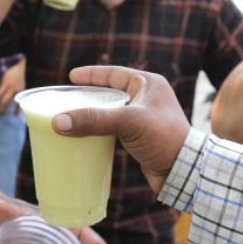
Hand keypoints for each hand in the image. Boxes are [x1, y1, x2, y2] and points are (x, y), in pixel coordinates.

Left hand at [0, 58, 24, 115]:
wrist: (21, 64)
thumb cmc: (9, 69)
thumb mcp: (0, 75)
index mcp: (5, 84)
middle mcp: (12, 88)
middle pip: (5, 101)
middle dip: (0, 109)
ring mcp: (20, 90)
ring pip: (14, 103)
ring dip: (9, 110)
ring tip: (4, 116)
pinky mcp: (24, 91)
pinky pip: (20, 101)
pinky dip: (18, 108)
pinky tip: (15, 114)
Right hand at [51, 66, 189, 193]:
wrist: (184, 170)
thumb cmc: (164, 138)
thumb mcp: (129, 122)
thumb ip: (94, 119)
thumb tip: (58, 121)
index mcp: (148, 84)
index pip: (114, 73)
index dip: (92, 74)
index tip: (71, 76)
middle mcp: (147, 98)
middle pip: (110, 92)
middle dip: (89, 96)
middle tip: (68, 99)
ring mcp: (144, 118)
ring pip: (112, 112)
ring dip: (94, 115)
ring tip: (73, 117)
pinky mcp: (141, 137)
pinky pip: (115, 129)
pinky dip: (101, 131)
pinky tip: (88, 136)